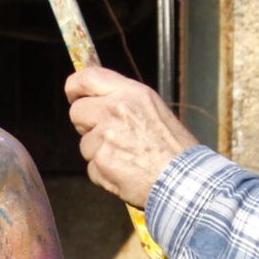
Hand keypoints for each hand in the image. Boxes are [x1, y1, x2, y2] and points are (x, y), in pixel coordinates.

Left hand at [65, 67, 198, 208]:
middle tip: (108, 135)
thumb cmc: (174, 147)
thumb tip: (96, 101)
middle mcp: (115, 110)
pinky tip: (126, 172)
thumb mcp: (153, 109)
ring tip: (128, 158)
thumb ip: (123, 101)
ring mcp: (106, 136)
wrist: (186, 180)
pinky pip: (92, 167)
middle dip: (86, 125)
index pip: (88, 77)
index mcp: (130, 93)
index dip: (75, 86)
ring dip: (99, 152)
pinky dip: (104, 173)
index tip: (73, 94)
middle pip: (77, 112)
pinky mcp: (101, 162)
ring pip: (85, 144)